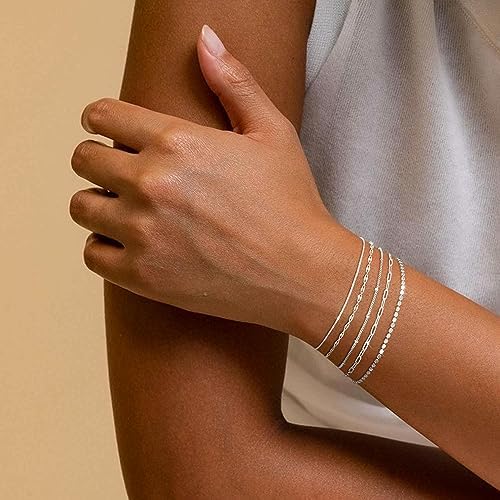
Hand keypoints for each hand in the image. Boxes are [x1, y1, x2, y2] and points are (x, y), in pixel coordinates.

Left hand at [70, 25, 339, 333]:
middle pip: (84, 160)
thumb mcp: (272, 133)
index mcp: (177, 142)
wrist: (301, 273)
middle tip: (121, 173)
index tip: (107, 130)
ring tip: (127, 210)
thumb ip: (233, 82)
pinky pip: (92, 254)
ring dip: (99, 204)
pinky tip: (130, 244)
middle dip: (98, 161)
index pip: (102, 115)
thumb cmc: (291, 202)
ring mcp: (143, 234)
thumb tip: (205, 37)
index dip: (100, 119)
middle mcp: (151, 184)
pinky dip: (105, 247)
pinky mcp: (143, 277)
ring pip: (81, 208)